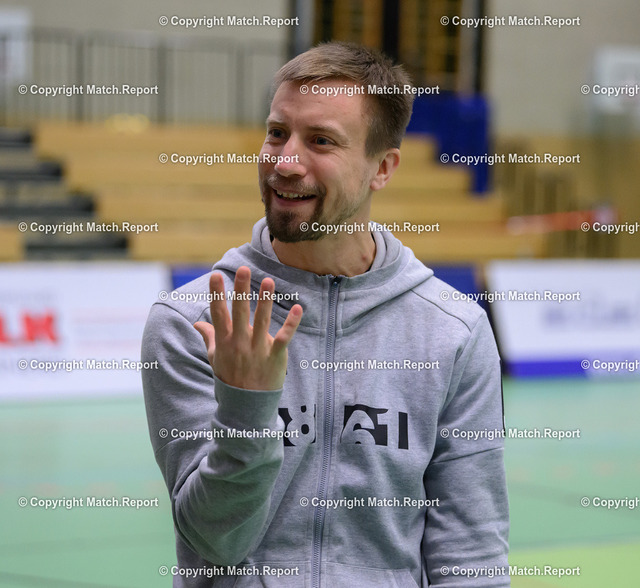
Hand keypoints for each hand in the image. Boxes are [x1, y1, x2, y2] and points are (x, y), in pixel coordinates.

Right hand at [194, 266, 301, 389]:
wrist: (246, 406)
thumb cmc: (230, 378)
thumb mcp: (215, 358)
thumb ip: (209, 337)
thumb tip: (197, 323)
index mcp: (224, 341)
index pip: (218, 313)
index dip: (217, 294)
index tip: (215, 276)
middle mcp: (240, 343)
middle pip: (240, 313)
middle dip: (242, 290)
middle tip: (244, 270)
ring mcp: (257, 350)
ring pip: (262, 321)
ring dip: (265, 301)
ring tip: (268, 281)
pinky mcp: (275, 357)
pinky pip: (284, 338)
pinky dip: (291, 323)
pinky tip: (298, 308)